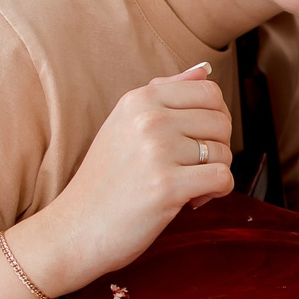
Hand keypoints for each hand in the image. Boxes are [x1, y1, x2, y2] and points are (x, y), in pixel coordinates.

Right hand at [10, 64, 232, 294]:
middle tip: (192, 170)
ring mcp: (157, 151)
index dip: (215, 121)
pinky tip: (192, 201)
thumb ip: (166, 95)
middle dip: (217, 149)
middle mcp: (148, 118)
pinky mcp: (166, 185)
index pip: (209, 92)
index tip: (198, 143)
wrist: (74, 229)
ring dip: (214, 174)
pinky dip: (216, 192)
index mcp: (139, 99)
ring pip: (224, 152)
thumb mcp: (126, 126)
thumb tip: (204, 69)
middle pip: (221, 122)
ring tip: (186, 187)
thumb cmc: (105, 181)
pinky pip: (222, 177)